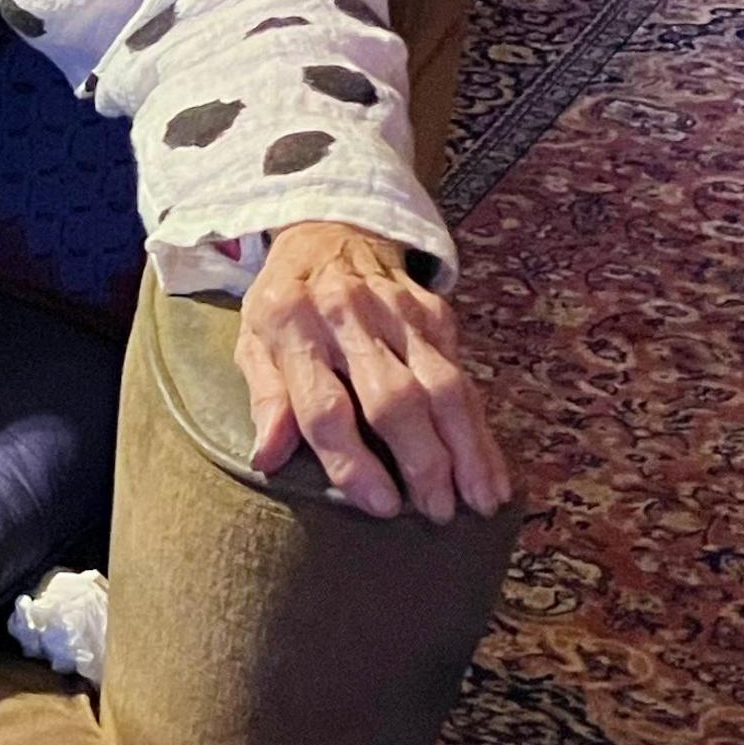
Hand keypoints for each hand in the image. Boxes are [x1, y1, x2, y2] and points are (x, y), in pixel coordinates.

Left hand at [237, 221, 511, 522]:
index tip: (383, 506)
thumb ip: (265, 399)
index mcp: (291, 326)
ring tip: (478, 501)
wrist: (332, 231)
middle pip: (393, 398)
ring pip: (442, 387)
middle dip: (421, 462)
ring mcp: (398, 312)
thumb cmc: (287, 303)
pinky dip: (480, 429)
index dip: (353, 460)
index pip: (323, 405)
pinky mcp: (436, 314)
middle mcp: (348, 317)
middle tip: (437, 512)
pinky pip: (464, 378)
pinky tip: (490, 471)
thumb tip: (268, 458)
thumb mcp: (253, 340)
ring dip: (465, 449)